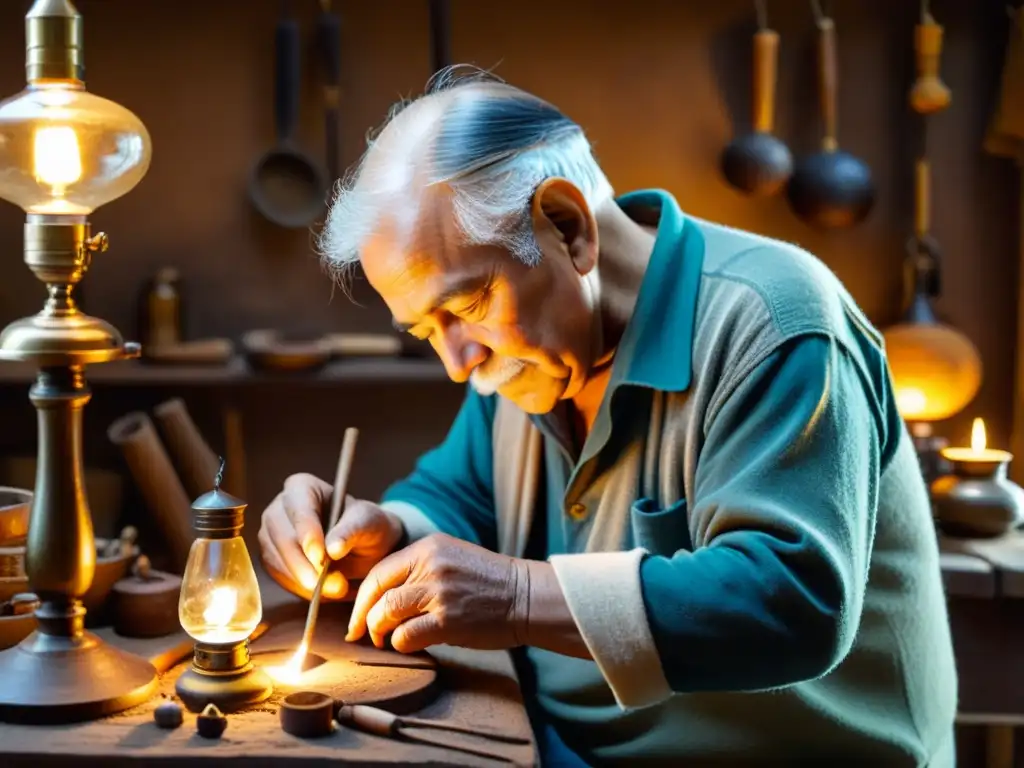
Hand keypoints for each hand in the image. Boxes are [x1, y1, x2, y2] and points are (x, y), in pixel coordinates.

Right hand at [258, 472, 404, 600]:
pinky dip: (299, 588)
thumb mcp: (368, 523)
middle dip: (304, 564)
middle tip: (332, 584)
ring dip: (303, 580)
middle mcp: (279, 507)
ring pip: (275, 559)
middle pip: (281, 536)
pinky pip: (278, 576)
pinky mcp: (271, 558)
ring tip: (335, 589)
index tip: (320, 557)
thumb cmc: (367, 525)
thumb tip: (332, 549)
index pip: (298, 508)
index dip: (307, 533)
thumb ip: (352, 531)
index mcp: (302, 487)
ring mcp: (271, 533)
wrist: (364, 545)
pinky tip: (321, 592)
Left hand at [346, 533, 529, 652]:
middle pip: (377, 594)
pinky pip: (406, 637)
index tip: (358, 615)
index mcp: (428, 547)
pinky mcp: (447, 620)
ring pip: (385, 615)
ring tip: (387, 640)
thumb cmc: (488, 583)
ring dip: (380, 633)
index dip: (362, 598)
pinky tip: (410, 645)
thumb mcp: (450, 560)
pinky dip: (401, 645)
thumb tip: (380, 596)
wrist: (525, 596)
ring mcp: (438, 593)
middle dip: (363, 619)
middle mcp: (430, 566)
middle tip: (364, 634)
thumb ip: (418, 570)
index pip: (379, 572)